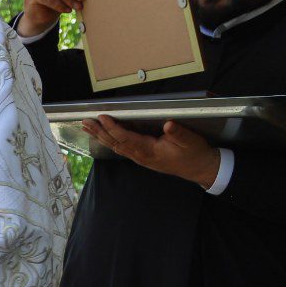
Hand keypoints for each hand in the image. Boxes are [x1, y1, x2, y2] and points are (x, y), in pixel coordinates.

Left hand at [81, 117, 221, 187]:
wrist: (200, 169)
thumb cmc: (195, 154)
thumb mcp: (190, 141)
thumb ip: (179, 133)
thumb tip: (168, 125)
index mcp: (150, 151)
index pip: (126, 138)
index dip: (113, 127)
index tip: (102, 117)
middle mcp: (141, 156)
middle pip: (115, 142)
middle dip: (99, 131)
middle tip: (84, 121)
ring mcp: (140, 158)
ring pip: (116, 145)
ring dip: (101, 135)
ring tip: (87, 126)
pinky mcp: (142, 157)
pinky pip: (122, 148)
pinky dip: (110, 139)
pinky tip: (103, 135)